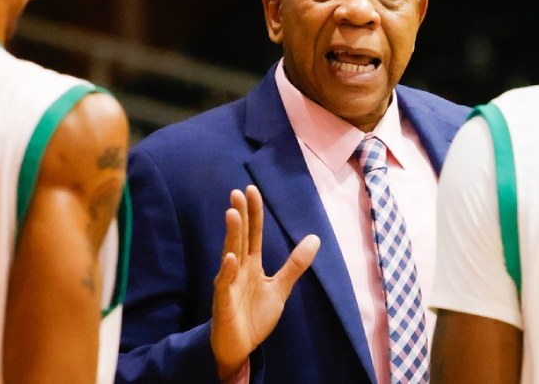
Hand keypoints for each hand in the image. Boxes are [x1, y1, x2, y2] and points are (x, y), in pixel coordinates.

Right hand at [210, 185, 320, 379]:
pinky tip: (230, 258)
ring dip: (231, 235)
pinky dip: (227, 271)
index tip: (251, 190)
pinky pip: (224, 284)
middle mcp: (238, 269)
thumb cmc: (254, 317)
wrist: (240, 348)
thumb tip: (315, 238)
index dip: (253, 213)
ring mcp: (229, 284)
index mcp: (251, 265)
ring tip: (233, 213)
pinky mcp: (223, 302)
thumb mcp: (280, 288)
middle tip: (238, 192)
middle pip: (240, 238)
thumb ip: (294, 265)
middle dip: (240, 215)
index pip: (253, 233)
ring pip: (230, 254)